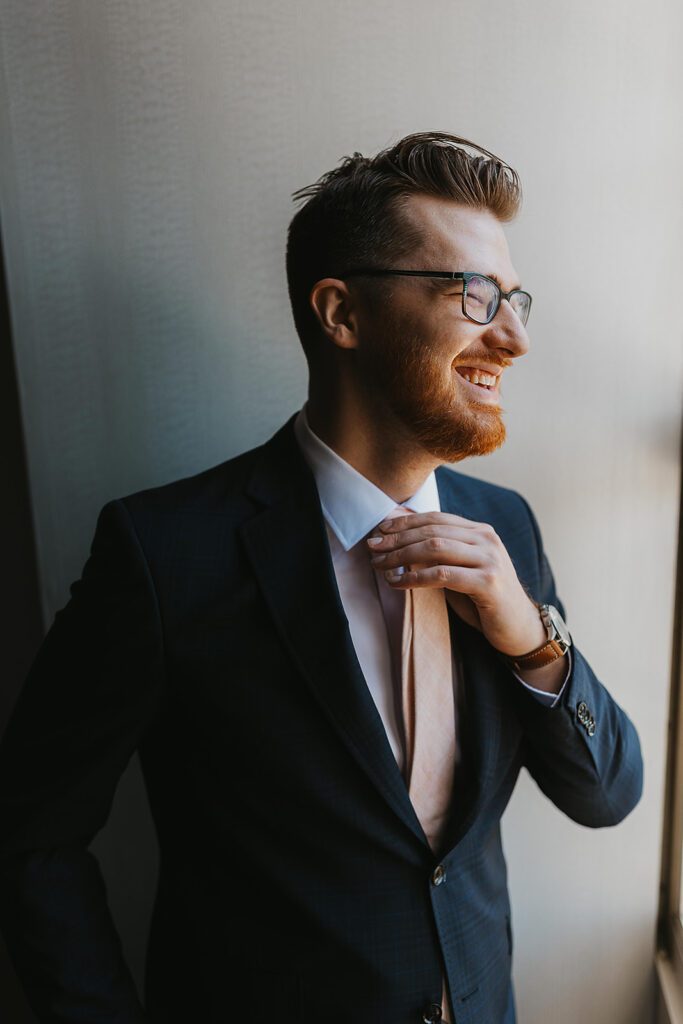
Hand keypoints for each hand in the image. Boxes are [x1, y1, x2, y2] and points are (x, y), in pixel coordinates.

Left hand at [366, 510, 546, 657]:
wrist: (519, 626)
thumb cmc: (483, 599)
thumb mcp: (460, 568)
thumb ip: (438, 551)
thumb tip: (399, 533)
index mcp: (480, 531)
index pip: (436, 518)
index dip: (405, 522)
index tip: (380, 530)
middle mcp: (487, 539)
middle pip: (432, 531)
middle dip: (397, 539)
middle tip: (372, 547)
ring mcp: (489, 559)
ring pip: (436, 548)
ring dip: (402, 556)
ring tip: (380, 566)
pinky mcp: (488, 582)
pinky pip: (443, 575)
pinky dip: (415, 577)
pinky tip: (398, 583)